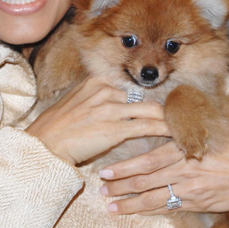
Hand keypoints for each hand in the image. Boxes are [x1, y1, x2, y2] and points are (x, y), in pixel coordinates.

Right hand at [26, 76, 168, 164]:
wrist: (44, 145)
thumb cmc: (56, 129)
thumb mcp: (75, 104)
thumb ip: (96, 100)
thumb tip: (117, 105)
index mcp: (96, 82)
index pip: (132, 87)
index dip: (150, 97)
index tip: (165, 103)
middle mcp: (105, 91)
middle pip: (145, 97)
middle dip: (164, 107)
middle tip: (181, 115)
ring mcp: (110, 109)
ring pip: (151, 111)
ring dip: (169, 120)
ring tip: (184, 126)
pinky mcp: (114, 129)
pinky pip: (147, 127)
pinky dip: (164, 132)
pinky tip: (176, 136)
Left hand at [99, 129, 228, 214]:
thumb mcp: (214, 128)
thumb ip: (189, 122)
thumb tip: (172, 105)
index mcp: (185, 150)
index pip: (149, 160)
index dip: (125, 167)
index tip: (106, 169)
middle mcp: (184, 171)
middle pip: (145, 180)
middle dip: (120, 185)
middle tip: (101, 186)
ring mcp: (189, 190)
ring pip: (152, 198)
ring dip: (128, 202)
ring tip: (109, 204)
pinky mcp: (195, 204)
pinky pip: (166, 208)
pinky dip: (148, 211)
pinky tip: (133, 212)